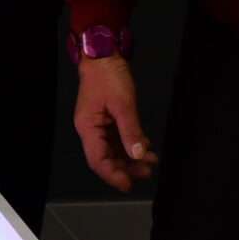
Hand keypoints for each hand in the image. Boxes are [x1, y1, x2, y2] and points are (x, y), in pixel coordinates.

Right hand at [73, 55, 155, 191]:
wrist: (104, 55)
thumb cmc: (108, 75)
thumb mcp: (123, 103)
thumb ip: (131, 131)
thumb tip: (138, 154)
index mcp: (88, 127)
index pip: (98, 160)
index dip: (113, 175)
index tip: (129, 184)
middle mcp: (91, 130)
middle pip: (105, 158)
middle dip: (125, 168)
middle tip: (146, 172)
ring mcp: (99, 125)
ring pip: (113, 151)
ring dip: (130, 158)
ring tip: (150, 161)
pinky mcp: (108, 120)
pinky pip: (118, 140)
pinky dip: (131, 146)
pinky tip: (144, 148)